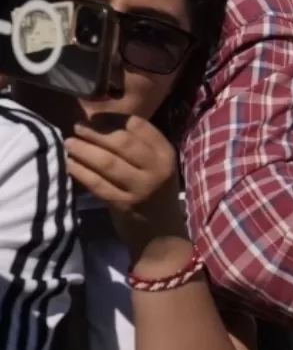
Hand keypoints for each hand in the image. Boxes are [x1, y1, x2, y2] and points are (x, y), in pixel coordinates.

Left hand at [63, 114, 187, 252]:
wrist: (162, 233)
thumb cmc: (154, 193)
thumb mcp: (155, 166)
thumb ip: (137, 146)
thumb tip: (100, 121)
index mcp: (166, 153)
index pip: (139, 126)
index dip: (113, 118)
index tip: (95, 117)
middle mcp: (157, 169)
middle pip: (122, 142)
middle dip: (95, 132)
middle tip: (77, 127)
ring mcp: (141, 188)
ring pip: (108, 162)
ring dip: (84, 150)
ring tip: (69, 143)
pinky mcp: (124, 204)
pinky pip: (97, 183)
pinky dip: (80, 172)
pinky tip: (69, 164)